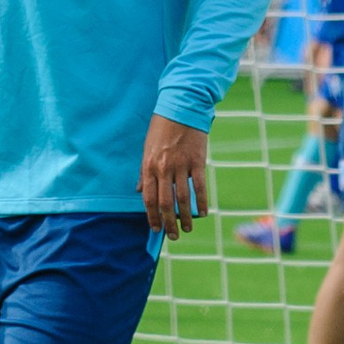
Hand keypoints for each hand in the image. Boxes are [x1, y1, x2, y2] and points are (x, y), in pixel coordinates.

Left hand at [142, 116, 210, 239]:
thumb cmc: (161, 127)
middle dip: (168, 222)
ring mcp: (181, 165)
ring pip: (183, 198)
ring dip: (185, 217)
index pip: (149, 198)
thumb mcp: (146, 148)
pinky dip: (201, 202)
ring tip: (188, 229)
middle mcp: (163, 168)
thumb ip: (144, 172)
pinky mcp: (197, 161)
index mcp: (149, 166)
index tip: (155, 228)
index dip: (151, 216)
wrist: (181, 107)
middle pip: (165, 202)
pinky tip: (203, 213)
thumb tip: (140, 191)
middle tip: (173, 235)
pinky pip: (199, 186)